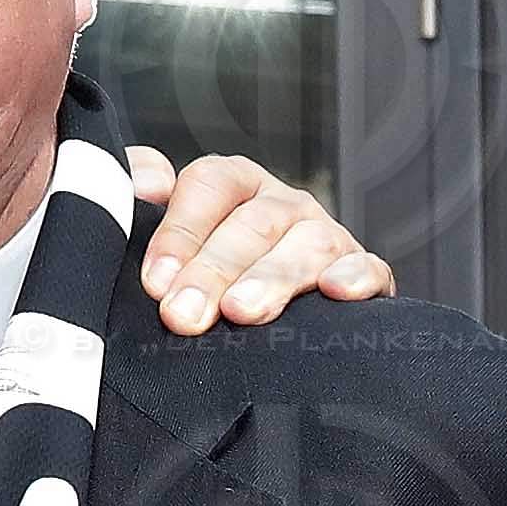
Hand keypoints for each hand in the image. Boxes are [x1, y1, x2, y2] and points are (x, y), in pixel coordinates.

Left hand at [127, 145, 392, 333]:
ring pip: (306, 247)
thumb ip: (136, 198)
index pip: (210, 184)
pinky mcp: (365, 273)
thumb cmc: (202, 278)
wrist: (258, 322)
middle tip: (183, 315)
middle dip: (214, 270)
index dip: (180, 230)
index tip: (154, 281)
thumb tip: (143, 183)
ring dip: (272, 279)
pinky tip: (336, 292)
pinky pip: (369, 267)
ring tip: (242, 312)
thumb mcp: (164, 235)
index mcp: (235, 185)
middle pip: (253, 224)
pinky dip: (356, 277)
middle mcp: (283, 205)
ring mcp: (327, 237)